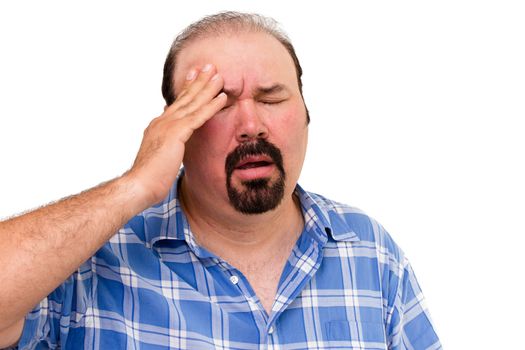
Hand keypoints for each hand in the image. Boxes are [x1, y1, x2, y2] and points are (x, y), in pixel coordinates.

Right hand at [126, 64, 226, 205]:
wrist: (140, 185)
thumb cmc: (150, 177)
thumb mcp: (160, 156)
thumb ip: (167, 144)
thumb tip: (173, 141)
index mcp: (158, 125)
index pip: (176, 103)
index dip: (187, 88)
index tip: (195, 75)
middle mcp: (162, 121)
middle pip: (185, 97)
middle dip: (198, 80)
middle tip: (210, 66)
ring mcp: (169, 126)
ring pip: (193, 102)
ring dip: (208, 88)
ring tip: (220, 75)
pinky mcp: (176, 134)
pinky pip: (198, 116)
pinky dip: (212, 105)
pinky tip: (223, 97)